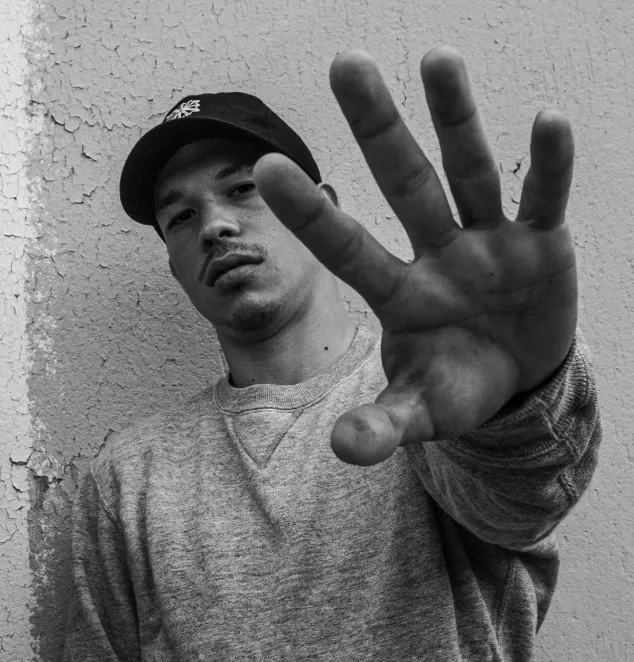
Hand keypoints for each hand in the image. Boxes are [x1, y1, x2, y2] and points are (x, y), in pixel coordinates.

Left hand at [255, 46, 576, 465]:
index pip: (346, 248)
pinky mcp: (542, 242)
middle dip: (378, 125)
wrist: (518, 382)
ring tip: (437, 57)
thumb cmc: (454, 386)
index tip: (266, 165)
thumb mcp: (421, 413)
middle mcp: (436, 254)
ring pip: (468, 170)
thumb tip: (345, 452)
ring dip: (456, 116)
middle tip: (345, 62)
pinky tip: (546, 119)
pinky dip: (548, 164)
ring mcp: (488, 242)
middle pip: (401, 181)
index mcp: (398, 294)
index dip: (311, 213)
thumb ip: (385, 426)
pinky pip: (542, 197)